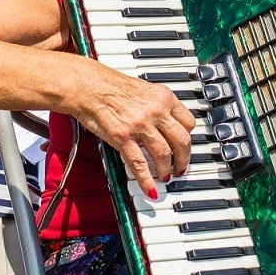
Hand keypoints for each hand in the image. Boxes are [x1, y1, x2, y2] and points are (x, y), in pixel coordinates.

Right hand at [72, 63, 195, 198]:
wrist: (86, 85)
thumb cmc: (108, 85)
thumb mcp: (143, 88)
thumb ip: (157, 105)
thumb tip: (165, 122)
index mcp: (163, 97)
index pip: (188, 122)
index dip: (188, 137)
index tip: (185, 145)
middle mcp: (156, 110)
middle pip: (182, 140)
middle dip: (183, 158)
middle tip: (180, 166)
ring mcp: (140, 125)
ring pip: (164, 154)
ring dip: (166, 169)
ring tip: (165, 176)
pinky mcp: (123, 137)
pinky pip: (139, 164)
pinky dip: (146, 180)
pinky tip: (150, 189)